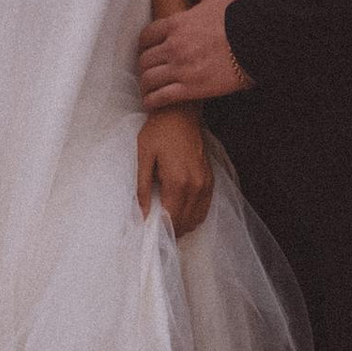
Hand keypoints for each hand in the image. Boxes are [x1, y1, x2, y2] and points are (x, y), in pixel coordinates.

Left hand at [135, 108, 214, 235]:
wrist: (181, 113)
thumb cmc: (159, 131)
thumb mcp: (144, 156)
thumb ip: (142, 188)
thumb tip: (141, 214)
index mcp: (177, 181)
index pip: (171, 219)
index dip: (161, 232)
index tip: (150, 237)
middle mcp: (195, 186)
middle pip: (184, 222)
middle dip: (170, 231)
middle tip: (156, 232)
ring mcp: (206, 183)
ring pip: (196, 218)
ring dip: (182, 226)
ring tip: (167, 224)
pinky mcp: (210, 179)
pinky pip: (205, 208)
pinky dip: (194, 216)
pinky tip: (181, 214)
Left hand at [136, 0, 249, 108]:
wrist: (256, 41)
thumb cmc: (237, 16)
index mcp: (176, 24)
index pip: (146, 36)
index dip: (144, 45)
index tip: (146, 50)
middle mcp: (173, 46)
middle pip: (145, 59)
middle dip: (144, 66)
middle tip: (147, 71)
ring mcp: (180, 68)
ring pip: (149, 79)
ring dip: (146, 85)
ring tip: (148, 90)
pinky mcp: (190, 88)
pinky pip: (161, 97)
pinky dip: (152, 101)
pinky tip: (151, 103)